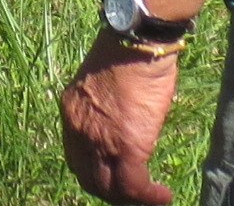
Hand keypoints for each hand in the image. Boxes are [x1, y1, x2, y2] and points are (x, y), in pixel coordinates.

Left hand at [59, 32, 182, 204]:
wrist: (135, 43)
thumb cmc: (127, 53)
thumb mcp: (103, 83)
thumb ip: (104, 107)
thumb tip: (122, 123)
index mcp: (72, 112)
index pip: (77, 158)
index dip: (95, 174)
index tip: (113, 178)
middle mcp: (79, 130)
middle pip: (89, 179)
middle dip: (110, 192)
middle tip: (132, 194)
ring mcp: (100, 141)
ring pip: (111, 189)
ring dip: (131, 198)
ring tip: (150, 198)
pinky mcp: (126, 147)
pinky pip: (134, 186)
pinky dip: (149, 196)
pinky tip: (162, 195)